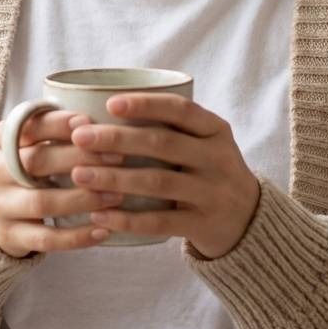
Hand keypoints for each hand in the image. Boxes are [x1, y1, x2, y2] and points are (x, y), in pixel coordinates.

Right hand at [0, 109, 131, 257]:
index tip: (90, 122)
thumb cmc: (19, 169)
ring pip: (43, 201)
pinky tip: (102, 230)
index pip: (27, 126)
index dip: (59, 123)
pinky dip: (77, 236)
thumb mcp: (24, 144)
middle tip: (117, 158)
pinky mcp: (8, 237)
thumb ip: (50, 129)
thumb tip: (93, 121)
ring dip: (84, 198)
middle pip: (38, 162)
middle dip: (80, 158)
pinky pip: (46, 239)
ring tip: (116, 195)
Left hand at [68, 94, 260, 259]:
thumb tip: (103, 105)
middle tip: (80, 138)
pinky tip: (99, 215)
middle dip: (117, 139)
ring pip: (158, 182)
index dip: (146, 105)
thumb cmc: (208, 169)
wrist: (248, 219)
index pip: (181, 110)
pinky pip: (160, 222)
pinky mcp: (202, 225)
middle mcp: (217, 158)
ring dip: (114, 179)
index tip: (110, 103)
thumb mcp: (205, 141)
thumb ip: (172, 126)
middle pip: (163, 144)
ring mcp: (212, 193)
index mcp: (216, 130)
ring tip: (79, 175)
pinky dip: (127, 219)